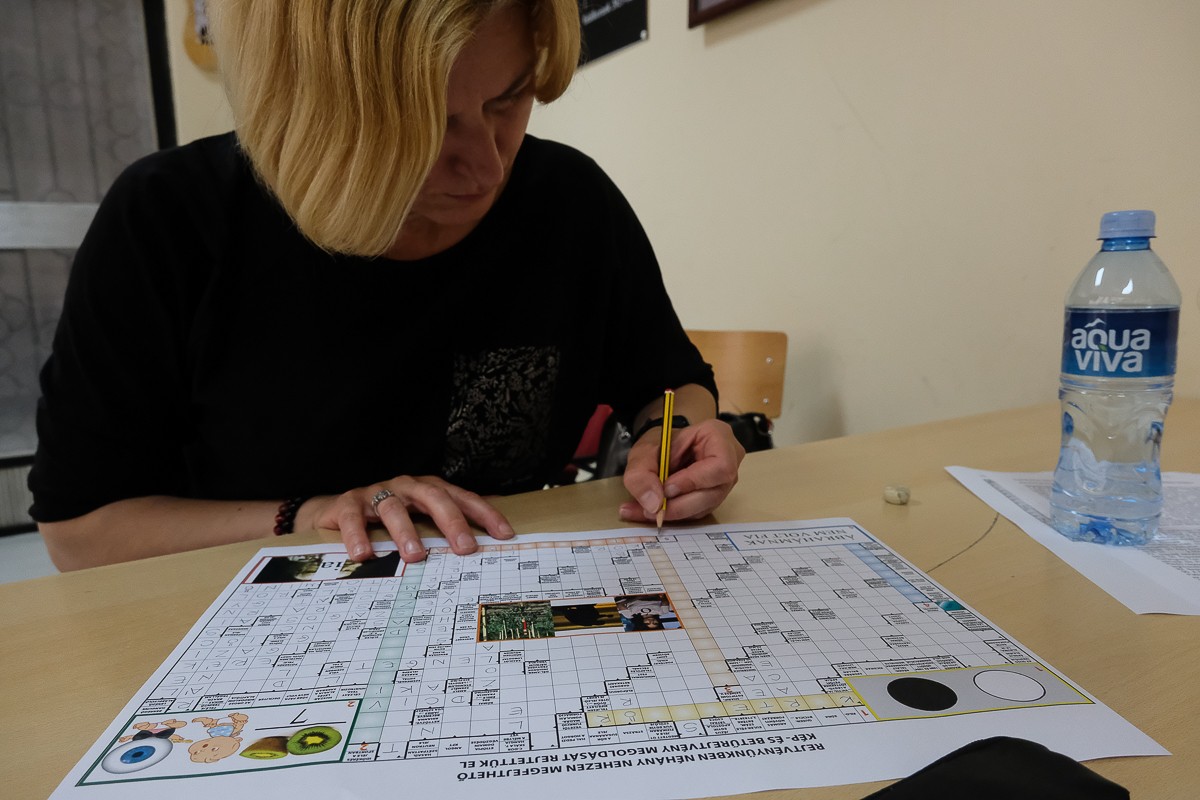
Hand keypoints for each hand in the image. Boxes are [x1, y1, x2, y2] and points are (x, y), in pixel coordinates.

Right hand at [300, 475, 514, 562]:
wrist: (337, 510)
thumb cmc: (389, 515)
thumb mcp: (421, 516)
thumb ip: (450, 522)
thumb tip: (491, 529)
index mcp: (429, 489)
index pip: (462, 498)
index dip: (484, 514)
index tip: (504, 535)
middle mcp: (407, 486)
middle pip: (433, 497)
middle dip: (452, 522)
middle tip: (465, 549)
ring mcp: (377, 493)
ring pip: (394, 508)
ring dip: (406, 532)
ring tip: (416, 555)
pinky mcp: (348, 504)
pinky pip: (352, 518)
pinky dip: (358, 536)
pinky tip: (364, 555)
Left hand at [619, 418, 743, 523]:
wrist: (661, 450)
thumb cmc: (659, 443)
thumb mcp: (643, 451)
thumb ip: (642, 473)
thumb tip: (653, 503)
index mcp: (719, 437)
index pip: (719, 466)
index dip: (693, 481)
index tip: (666, 489)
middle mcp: (729, 462)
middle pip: (713, 493)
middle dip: (678, 505)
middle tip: (648, 509)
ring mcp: (724, 483)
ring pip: (704, 508)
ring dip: (673, 513)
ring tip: (643, 510)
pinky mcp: (713, 499)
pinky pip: (696, 513)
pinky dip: (672, 515)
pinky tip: (652, 511)